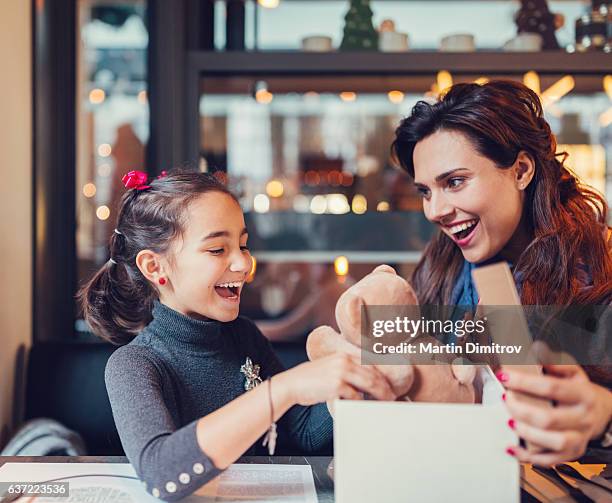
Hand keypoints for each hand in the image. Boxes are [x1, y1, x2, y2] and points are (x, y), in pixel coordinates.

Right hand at [278, 353, 395, 406]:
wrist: (291, 384)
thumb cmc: (310, 380)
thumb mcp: (329, 367)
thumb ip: (346, 370)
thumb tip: (365, 383)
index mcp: (343, 355)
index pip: (370, 364)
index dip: (382, 376)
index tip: (389, 385)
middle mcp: (344, 361)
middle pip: (373, 374)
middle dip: (385, 388)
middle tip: (392, 398)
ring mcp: (341, 372)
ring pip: (369, 384)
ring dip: (379, 396)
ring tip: (384, 404)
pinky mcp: (337, 386)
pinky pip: (355, 397)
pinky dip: (360, 403)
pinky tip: (362, 408)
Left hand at [500, 363, 611, 465]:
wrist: (603, 413)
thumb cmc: (580, 390)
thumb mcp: (572, 371)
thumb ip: (554, 361)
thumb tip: (535, 349)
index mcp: (582, 395)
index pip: (551, 387)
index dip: (525, 382)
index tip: (504, 376)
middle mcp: (582, 418)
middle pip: (549, 419)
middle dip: (520, 409)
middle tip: (505, 399)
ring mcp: (578, 438)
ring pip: (552, 442)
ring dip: (526, 433)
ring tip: (509, 421)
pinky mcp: (571, 454)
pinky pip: (549, 460)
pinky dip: (528, 457)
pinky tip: (512, 447)